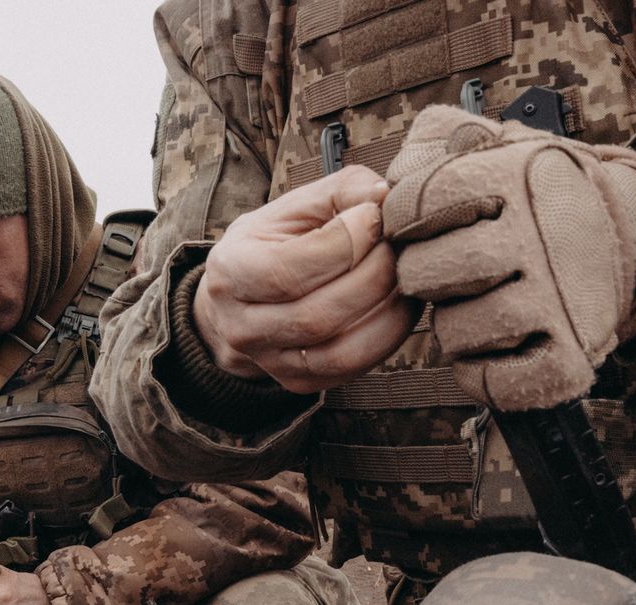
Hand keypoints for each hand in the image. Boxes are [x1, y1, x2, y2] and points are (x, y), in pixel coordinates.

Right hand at [197, 165, 420, 393]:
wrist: (241, 299)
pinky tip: (398, 303)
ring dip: (387, 311)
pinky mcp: (298, 381)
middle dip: (374, 276)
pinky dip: (387, 335)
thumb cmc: (273, 243)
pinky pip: (352, 369)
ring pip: (339, 351)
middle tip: (398, 246)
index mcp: (230, 271)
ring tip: (404, 275)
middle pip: (317, 315)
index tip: (374, 216)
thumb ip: (341, 191)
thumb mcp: (294, 207)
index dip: (345, 242)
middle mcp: (241, 326)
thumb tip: (385, 198)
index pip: (289, 270)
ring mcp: (268, 361)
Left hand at [383, 105, 635, 410]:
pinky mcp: (572, 353)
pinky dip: (480, 372)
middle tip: (441, 271)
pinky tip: (489, 347)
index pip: (417, 202)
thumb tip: (392, 170)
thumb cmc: (541, 193)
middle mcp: (540, 236)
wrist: (627, 231)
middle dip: (420, 275)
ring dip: (450, 325)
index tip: (413, 225)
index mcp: (517, 177)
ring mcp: (560, 300)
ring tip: (472, 305)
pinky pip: (497, 381)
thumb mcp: (498, 144)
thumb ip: (436, 139)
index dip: (401, 219)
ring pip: (456, 331)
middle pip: (426, 273)